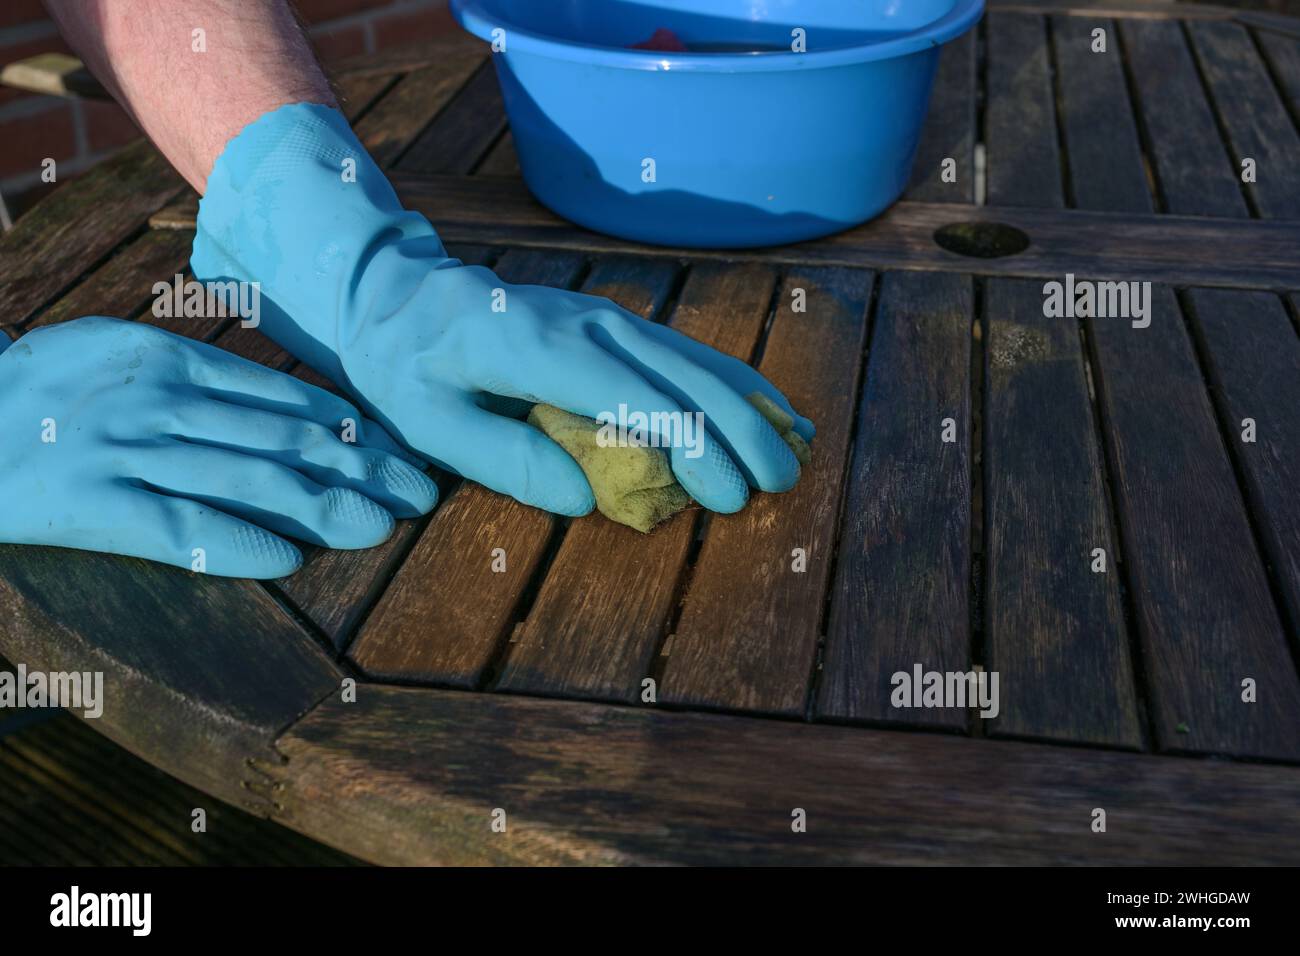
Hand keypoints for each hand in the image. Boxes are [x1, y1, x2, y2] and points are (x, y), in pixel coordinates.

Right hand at [0, 317, 438, 576]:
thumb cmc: (54, 387)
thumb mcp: (128, 351)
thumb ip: (208, 373)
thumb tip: (300, 411)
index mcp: (175, 357)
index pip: (290, 398)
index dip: (356, 431)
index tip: (402, 454)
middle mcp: (162, 399)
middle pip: (286, 439)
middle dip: (365, 468)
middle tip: (421, 493)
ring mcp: (129, 451)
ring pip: (250, 480)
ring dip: (324, 506)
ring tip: (378, 526)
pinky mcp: (95, 503)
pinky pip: (181, 527)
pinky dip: (239, 543)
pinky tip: (288, 559)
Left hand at [193, 104, 813, 515]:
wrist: (397, 292)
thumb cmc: (405, 365)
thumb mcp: (427, 421)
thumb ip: (501, 459)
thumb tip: (584, 499)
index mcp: (536, 347)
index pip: (630, 396)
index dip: (687, 444)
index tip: (727, 494)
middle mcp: (585, 322)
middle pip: (678, 374)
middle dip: (737, 430)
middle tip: (780, 484)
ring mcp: (604, 316)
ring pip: (691, 357)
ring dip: (746, 402)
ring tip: (795, 446)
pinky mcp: (611, 322)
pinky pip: (680, 351)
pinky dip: (728, 380)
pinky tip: (763, 406)